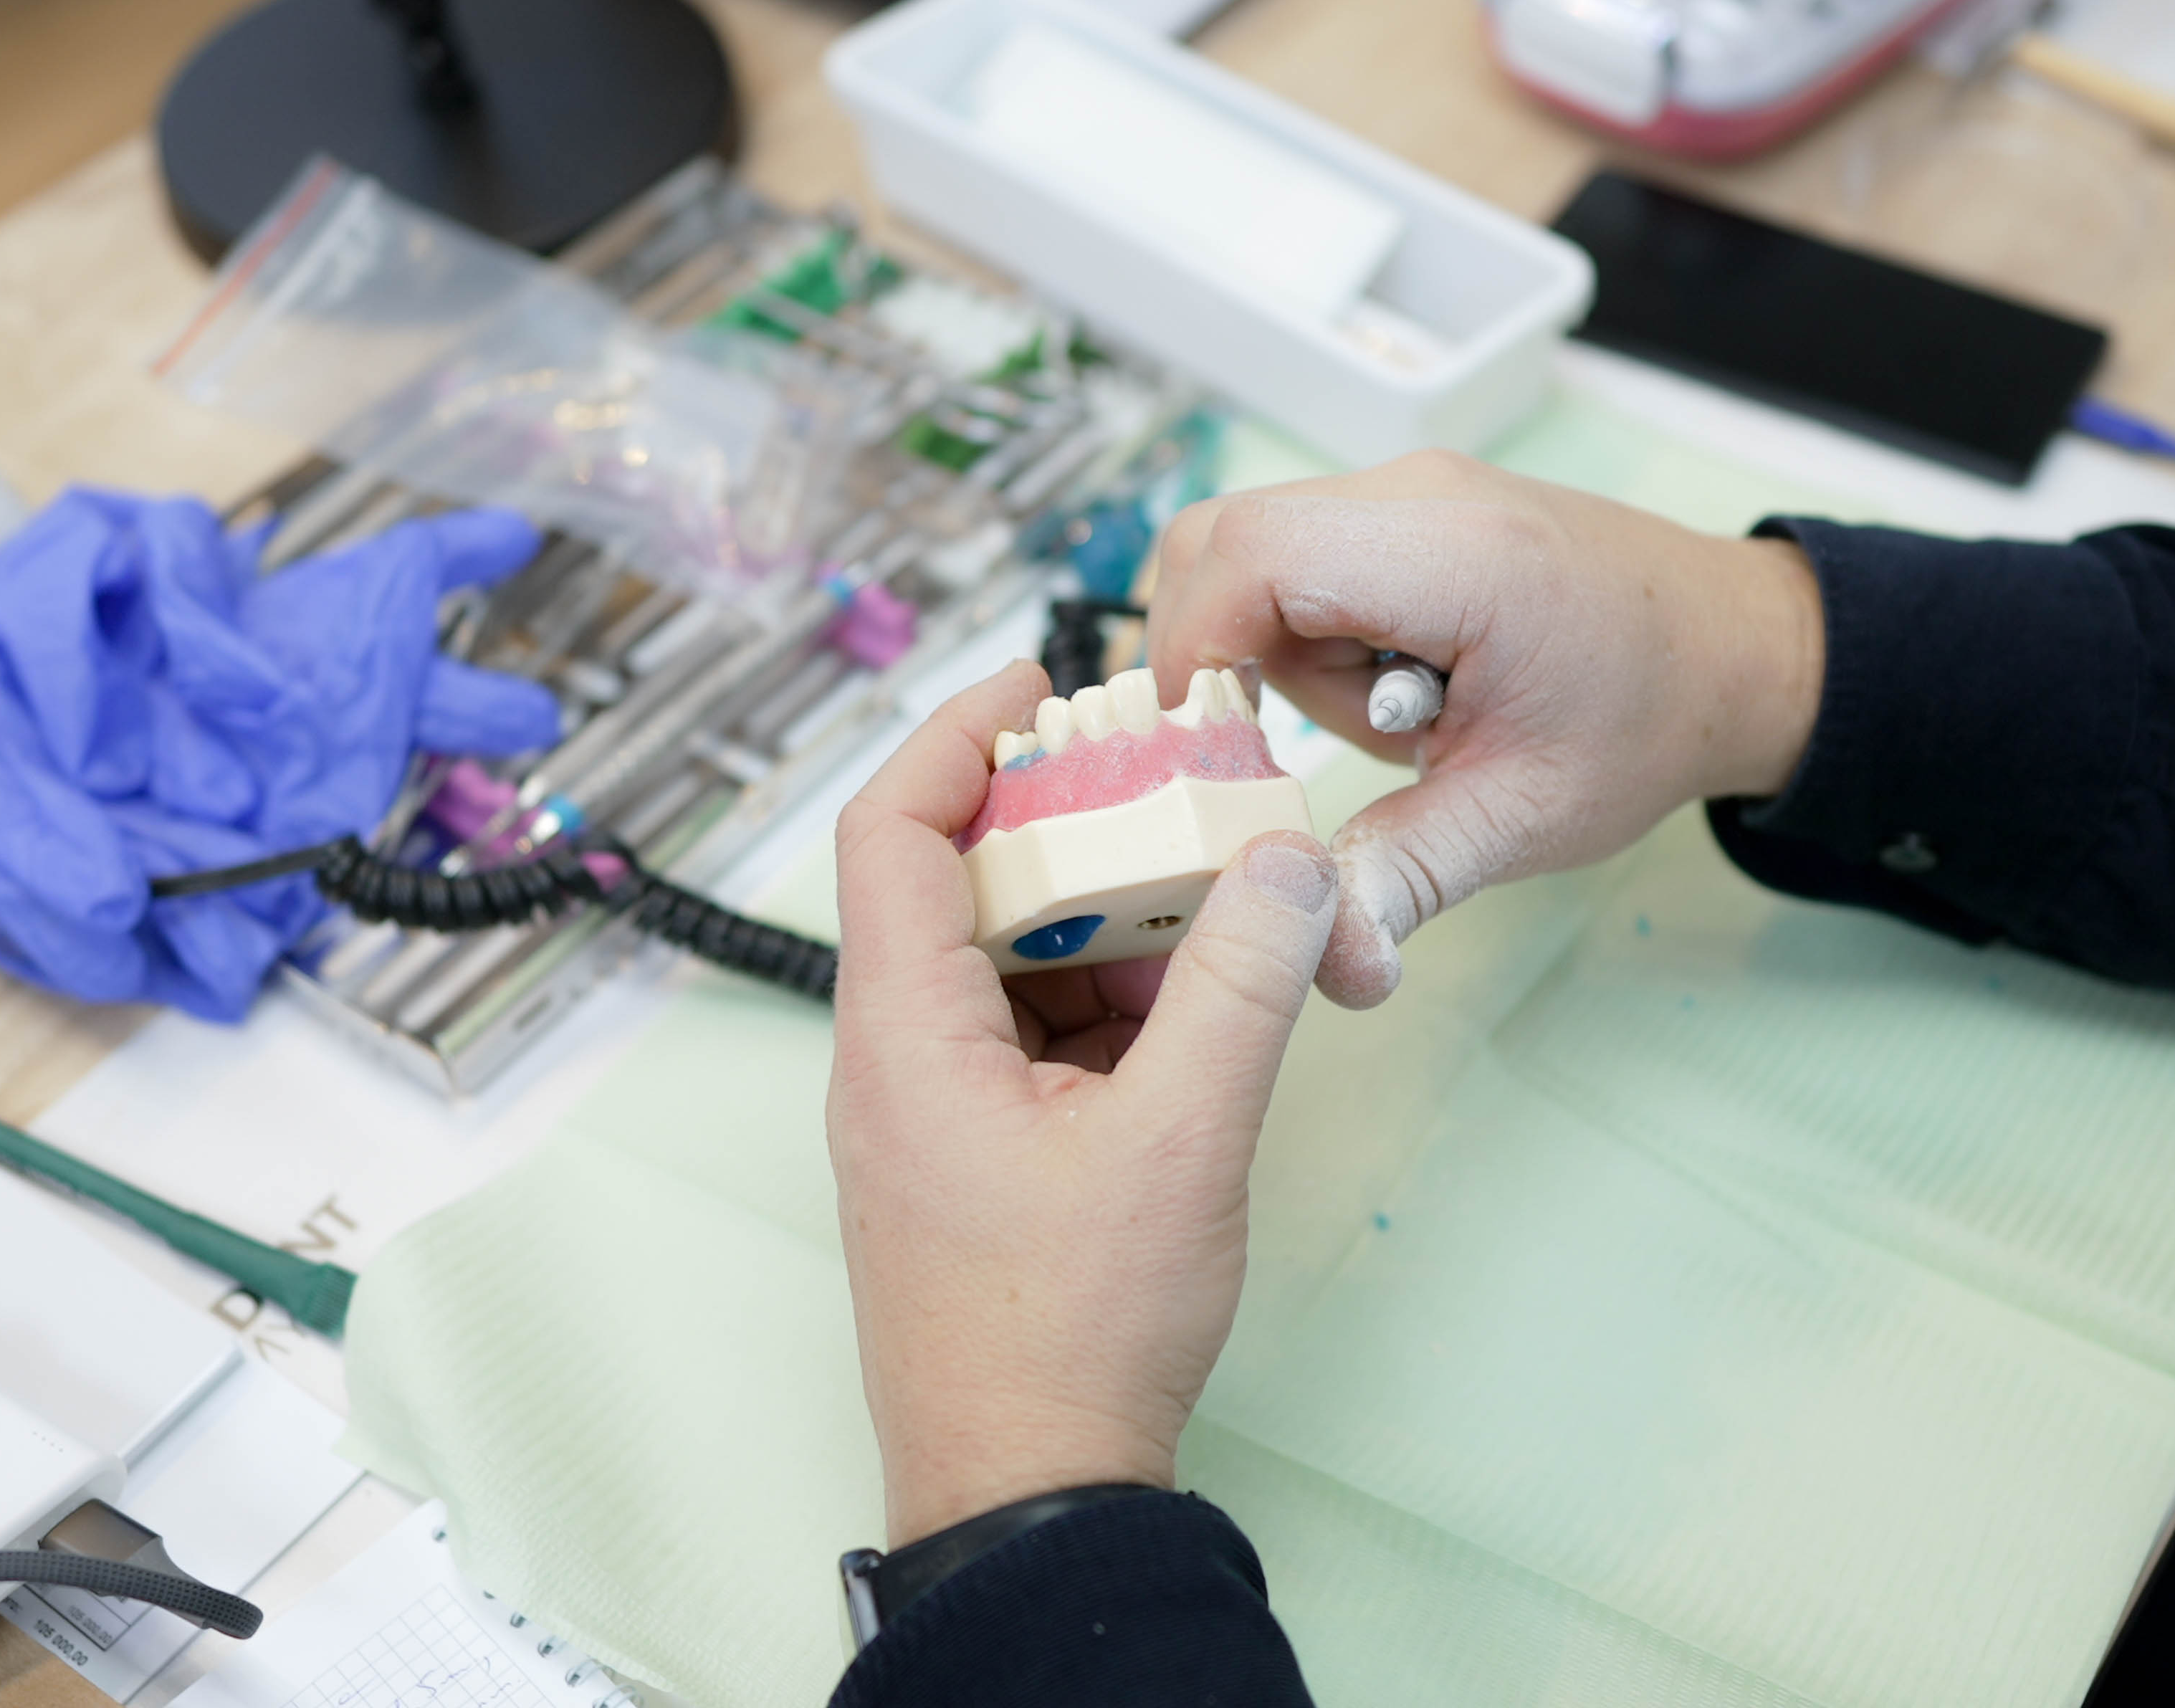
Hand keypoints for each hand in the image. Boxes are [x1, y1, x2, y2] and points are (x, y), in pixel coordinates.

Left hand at [828, 661, 1340, 1545]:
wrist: (1035, 1493)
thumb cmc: (1073, 1335)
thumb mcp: (1183, 1139)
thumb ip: (1239, 986)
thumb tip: (1286, 862)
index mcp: (902, 1037)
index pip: (888, 830)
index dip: (957, 733)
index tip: (1044, 681)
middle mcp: (896, 1063)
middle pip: (961, 887)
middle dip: (1072, 829)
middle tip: (1175, 789)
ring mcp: (933, 1114)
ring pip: (1010, 964)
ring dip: (1107, 925)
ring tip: (1215, 905)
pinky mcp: (977, 1158)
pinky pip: (1036, 1035)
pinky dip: (1112, 1004)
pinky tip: (1200, 1010)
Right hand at [1147, 452, 1823, 1008]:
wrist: (1734, 650)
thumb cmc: (1644, 721)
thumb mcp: (1522, 818)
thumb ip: (1404, 879)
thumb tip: (1324, 962)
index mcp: (1459, 557)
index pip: (1254, 558)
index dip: (1191, 652)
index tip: (1198, 749)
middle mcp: (1422, 493)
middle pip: (1223, 539)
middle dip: (1219, 656)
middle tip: (1272, 751)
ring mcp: (1411, 487)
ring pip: (1251, 551)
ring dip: (1277, 650)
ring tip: (1388, 714)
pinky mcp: (1406, 505)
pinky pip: (1300, 554)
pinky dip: (1310, 629)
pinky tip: (1395, 686)